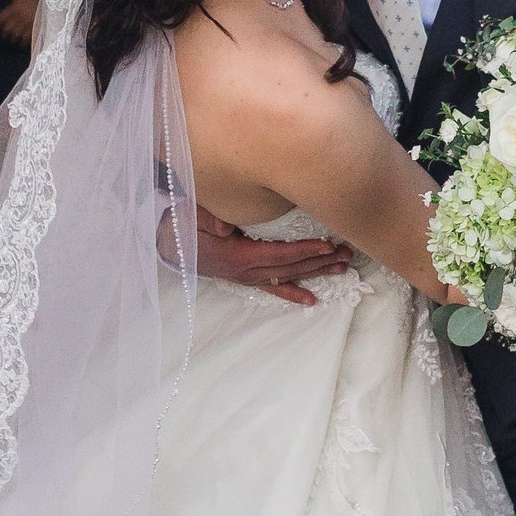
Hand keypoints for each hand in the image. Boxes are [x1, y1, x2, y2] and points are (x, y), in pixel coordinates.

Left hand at [0, 0, 40, 48]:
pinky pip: (27, 37)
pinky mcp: (34, 27)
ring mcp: (26, 22)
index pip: (2, 16)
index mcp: (14, 7)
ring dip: (13, 38)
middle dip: (5, 33)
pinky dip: (24, 41)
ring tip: (12, 41)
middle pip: (8, 27)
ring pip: (16, 33)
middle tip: (4, 36)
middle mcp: (19, 16)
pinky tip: (22, 43)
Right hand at [193, 206, 354, 308]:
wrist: (168, 244)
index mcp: (238, 255)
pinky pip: (273, 288)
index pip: (279, 253)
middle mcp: (247, 270)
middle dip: (321, 261)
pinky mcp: (246, 278)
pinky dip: (293, 294)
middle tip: (348, 255)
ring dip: (316, 273)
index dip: (305, 249)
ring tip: (342, 268)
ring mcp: (247, 276)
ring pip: (288, 276)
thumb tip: (226, 225)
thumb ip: (209, 219)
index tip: (328, 244)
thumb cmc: (182, 225)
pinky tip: (312, 299)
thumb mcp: (192, 216)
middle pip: (291, 267)